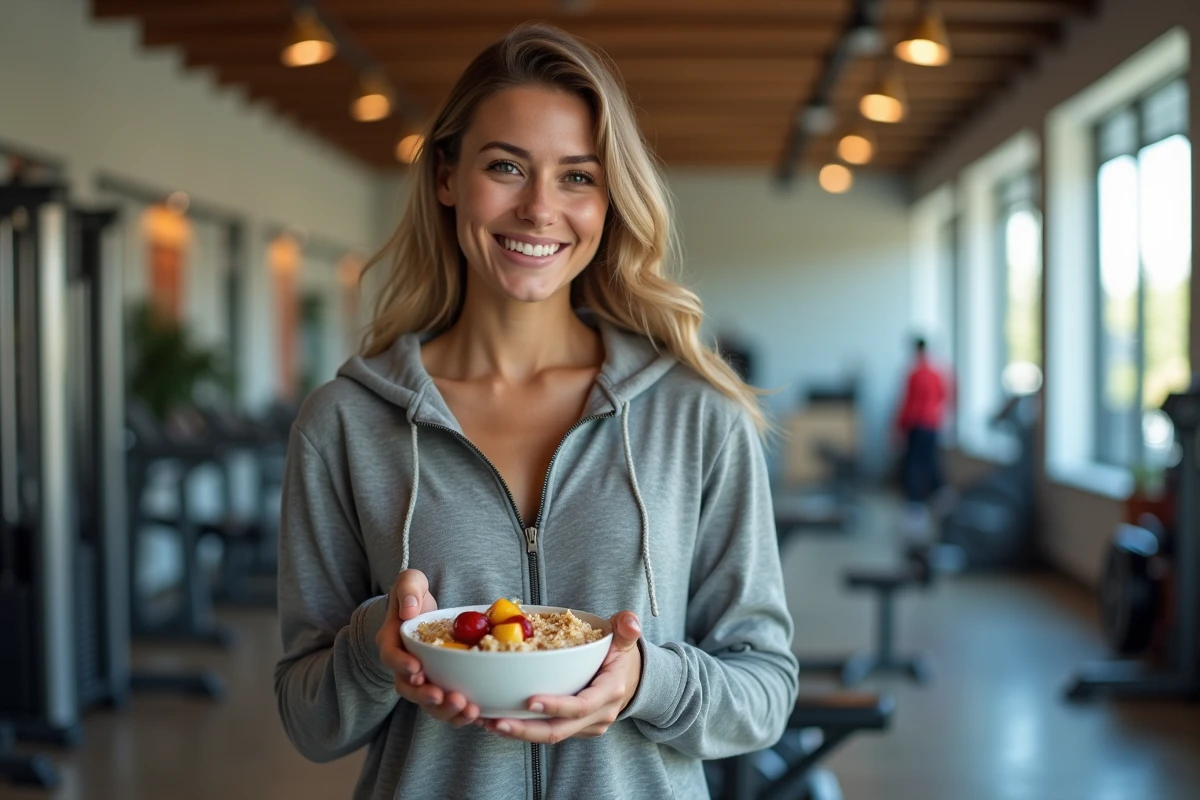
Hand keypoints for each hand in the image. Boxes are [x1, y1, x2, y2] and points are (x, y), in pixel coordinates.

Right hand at [375, 569, 480, 727]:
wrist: (423, 610)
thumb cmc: (415, 595)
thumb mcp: (411, 582)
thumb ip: (408, 589)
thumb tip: (408, 610)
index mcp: (392, 642)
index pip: (392, 657)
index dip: (402, 666)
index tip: (417, 670)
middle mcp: (404, 666)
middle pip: (409, 689)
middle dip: (427, 697)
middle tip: (447, 697)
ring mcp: (423, 679)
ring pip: (430, 703)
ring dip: (447, 711)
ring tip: (470, 710)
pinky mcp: (441, 685)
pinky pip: (449, 704)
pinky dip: (463, 713)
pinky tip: (483, 715)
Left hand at [482, 611, 642, 743]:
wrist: (632, 678)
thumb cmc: (620, 654)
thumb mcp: (625, 637)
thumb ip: (626, 626)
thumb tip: (631, 623)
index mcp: (610, 690)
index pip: (581, 705)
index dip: (556, 706)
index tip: (530, 702)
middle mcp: (599, 714)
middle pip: (559, 730)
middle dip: (525, 729)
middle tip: (495, 721)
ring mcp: (588, 726)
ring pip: (551, 736)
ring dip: (519, 732)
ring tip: (488, 722)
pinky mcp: (576, 730)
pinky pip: (549, 733)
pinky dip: (524, 729)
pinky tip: (499, 720)